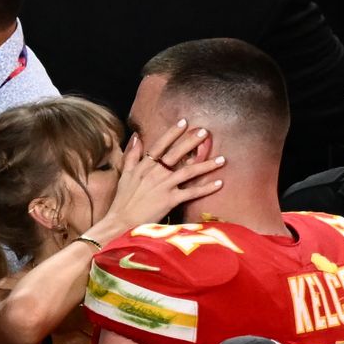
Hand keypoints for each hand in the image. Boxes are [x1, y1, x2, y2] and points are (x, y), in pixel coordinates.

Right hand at [86, 120, 225, 241]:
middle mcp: (155, 172)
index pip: (160, 145)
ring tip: (222, 159)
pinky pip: (191, 192)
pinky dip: (206, 188)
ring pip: (188, 171)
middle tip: (205, 132)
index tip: (184, 122)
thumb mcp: (124, 174)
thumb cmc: (122, 200)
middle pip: (176, 153)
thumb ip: (131, 155)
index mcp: (144, 166)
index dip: (172, 133)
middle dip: (192, 142)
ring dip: (206, 165)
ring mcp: (164, 186)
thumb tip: (136, 137)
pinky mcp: (170, 200)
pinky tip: (219, 183)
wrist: (121, 221)